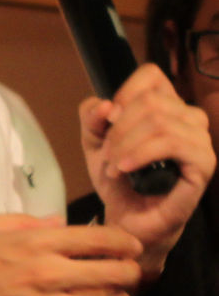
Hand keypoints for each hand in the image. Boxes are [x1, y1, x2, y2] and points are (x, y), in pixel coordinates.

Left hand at [79, 63, 214, 274]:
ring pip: (160, 121)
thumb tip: (107, 106)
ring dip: (126, 144)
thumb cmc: (118, 180)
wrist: (128, 220)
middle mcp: (188, 117)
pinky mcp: (204, 163)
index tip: (109, 123)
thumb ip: (92, 117)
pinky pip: (172, 143)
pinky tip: (125, 169)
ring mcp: (199, 139)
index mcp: (167, 104)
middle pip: (151, 100)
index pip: (151, 75)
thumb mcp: (94, 142)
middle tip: (107, 154)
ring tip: (114, 167)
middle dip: (119, 129)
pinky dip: (141, 154)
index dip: (124, 95)